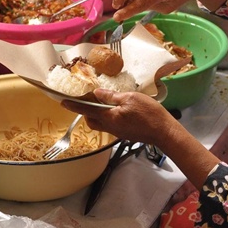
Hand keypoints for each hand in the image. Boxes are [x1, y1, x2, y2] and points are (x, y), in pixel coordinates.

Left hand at [61, 89, 177, 145]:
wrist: (163, 131)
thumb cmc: (149, 113)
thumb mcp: (130, 98)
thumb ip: (112, 96)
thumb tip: (97, 93)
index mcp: (109, 117)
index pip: (87, 110)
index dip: (74, 106)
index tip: (63, 102)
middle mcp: (111, 127)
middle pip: (92, 121)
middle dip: (86, 112)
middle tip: (88, 100)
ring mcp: (118, 132)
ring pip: (101, 124)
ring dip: (98, 115)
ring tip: (105, 103)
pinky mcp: (125, 134)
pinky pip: (112, 125)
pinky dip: (109, 117)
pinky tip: (118, 110)